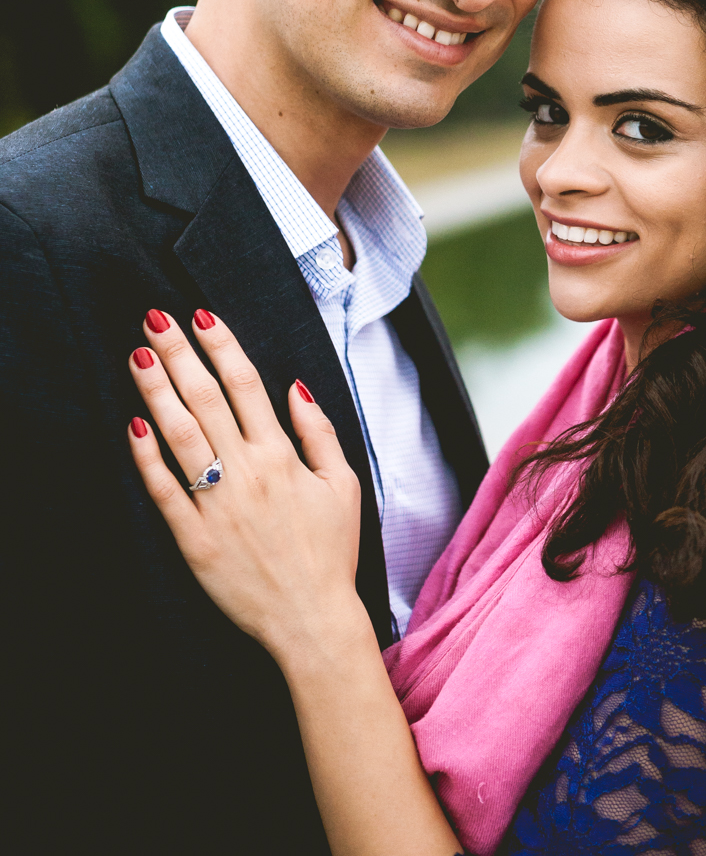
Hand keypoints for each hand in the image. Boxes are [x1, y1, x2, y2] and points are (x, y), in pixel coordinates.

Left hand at [127, 309, 366, 665]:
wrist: (312, 620)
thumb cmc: (330, 551)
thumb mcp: (343, 485)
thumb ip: (319, 432)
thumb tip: (294, 386)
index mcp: (282, 456)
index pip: (245, 384)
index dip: (221, 345)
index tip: (200, 315)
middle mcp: (247, 473)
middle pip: (205, 398)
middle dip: (178, 353)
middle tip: (154, 318)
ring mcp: (217, 506)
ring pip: (180, 435)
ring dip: (156, 390)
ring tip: (137, 355)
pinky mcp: (193, 540)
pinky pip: (164, 491)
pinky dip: (146, 457)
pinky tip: (133, 424)